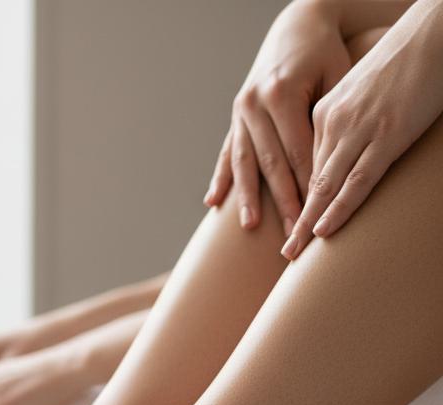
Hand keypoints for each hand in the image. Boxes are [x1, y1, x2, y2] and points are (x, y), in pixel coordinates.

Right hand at [206, 0, 351, 233]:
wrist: (296, 25)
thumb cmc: (326, 53)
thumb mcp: (337, 77)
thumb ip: (327, 121)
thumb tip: (327, 170)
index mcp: (280, 94)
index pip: (297, 151)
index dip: (308, 185)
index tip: (316, 214)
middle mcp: (254, 105)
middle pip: (271, 163)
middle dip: (281, 201)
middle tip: (290, 232)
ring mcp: (239, 112)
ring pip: (245, 163)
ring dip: (247, 198)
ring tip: (250, 226)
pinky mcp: (234, 116)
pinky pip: (227, 152)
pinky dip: (221, 178)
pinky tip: (213, 202)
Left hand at [283, 13, 442, 258]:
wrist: (435, 32)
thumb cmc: (403, 63)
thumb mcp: (363, 93)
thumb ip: (347, 123)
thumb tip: (345, 155)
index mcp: (325, 112)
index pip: (306, 165)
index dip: (297, 199)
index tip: (287, 225)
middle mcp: (334, 122)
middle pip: (309, 180)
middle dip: (295, 218)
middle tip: (285, 252)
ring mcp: (360, 130)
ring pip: (326, 186)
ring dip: (309, 223)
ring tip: (294, 253)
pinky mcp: (387, 136)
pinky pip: (357, 181)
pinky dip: (338, 208)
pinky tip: (324, 230)